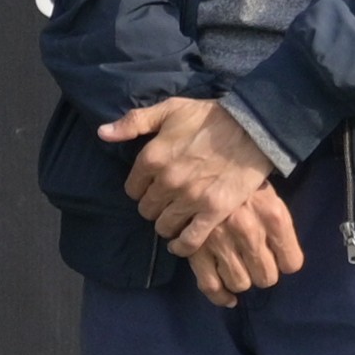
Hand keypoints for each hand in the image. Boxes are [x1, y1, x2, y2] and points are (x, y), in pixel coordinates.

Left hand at [102, 95, 280, 250]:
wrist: (253, 128)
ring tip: (177, 218)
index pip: (132, 189)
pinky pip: (190, 240)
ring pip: (164, 226)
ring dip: (168, 224)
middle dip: (154, 207)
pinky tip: (182, 243)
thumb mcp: (168, 109)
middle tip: (167, 203)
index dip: (142, 190)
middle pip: (146, 209)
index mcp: (152, 157)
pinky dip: (183, 245)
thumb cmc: (209, 117)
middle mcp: (167, 181)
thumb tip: (102, 133)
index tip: (153, 188)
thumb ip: (133, 122)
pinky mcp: (214, 211)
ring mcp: (190, 198)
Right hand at [175, 181, 305, 305]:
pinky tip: (226, 296)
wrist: (201, 158)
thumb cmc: (240, 177)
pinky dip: (219, 295)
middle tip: (255, 262)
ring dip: (240, 279)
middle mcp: (250, 231)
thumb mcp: (268, 193)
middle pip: (266, 277)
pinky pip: (210, 284)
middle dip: (262, 273)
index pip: (291, 263)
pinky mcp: (195, 247)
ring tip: (236, 266)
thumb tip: (282, 258)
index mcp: (273, 216)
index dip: (285, 262)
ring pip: (240, 283)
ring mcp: (221, 240)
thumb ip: (277, 224)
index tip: (278, 257)